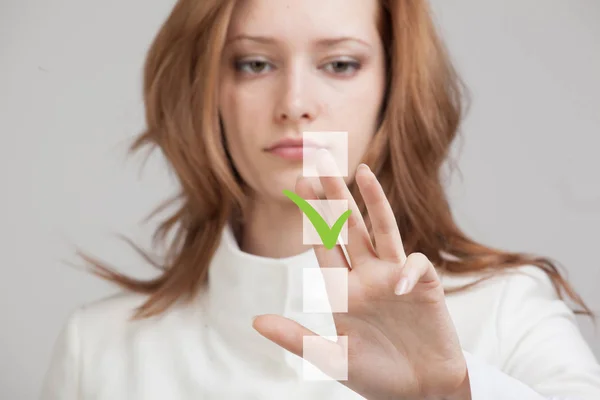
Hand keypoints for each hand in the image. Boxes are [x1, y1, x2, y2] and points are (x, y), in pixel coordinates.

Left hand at [253, 152, 470, 399]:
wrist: (421, 394)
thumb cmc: (377, 377)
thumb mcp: (332, 359)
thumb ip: (297, 339)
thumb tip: (255, 320)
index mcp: (343, 290)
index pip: (324, 245)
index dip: (312, 216)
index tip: (299, 185)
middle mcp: (368, 277)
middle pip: (349, 227)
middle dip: (335, 196)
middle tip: (319, 162)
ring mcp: (395, 278)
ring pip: (382, 230)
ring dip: (373, 202)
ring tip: (361, 172)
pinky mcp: (425, 287)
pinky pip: (415, 267)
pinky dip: (409, 271)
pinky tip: (399, 283)